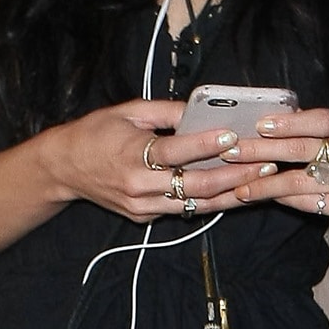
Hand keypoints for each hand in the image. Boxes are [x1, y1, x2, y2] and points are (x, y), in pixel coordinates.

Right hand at [48, 99, 277, 222]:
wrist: (64, 168)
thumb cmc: (96, 132)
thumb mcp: (128, 111)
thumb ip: (166, 111)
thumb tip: (200, 110)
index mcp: (133, 154)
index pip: (177, 151)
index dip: (207, 144)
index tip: (234, 134)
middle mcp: (140, 186)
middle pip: (194, 186)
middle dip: (234, 176)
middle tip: (264, 163)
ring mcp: (143, 207)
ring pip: (195, 205)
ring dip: (231, 194)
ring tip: (260, 181)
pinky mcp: (145, 218)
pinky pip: (182, 209)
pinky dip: (209, 200)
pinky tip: (233, 190)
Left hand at [221, 106, 328, 222]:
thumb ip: (308, 123)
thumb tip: (264, 119)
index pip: (323, 120)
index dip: (291, 123)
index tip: (260, 125)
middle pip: (304, 150)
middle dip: (263, 151)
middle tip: (232, 152)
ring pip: (300, 181)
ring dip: (264, 183)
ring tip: (238, 184)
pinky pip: (307, 202)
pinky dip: (280, 198)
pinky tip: (261, 195)